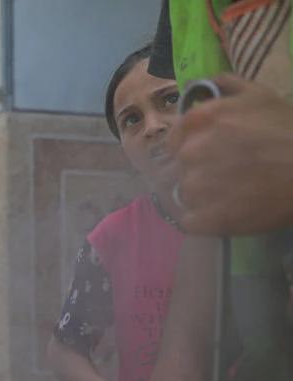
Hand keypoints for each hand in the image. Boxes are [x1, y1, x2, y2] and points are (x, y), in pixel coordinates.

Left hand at [172, 74, 292, 234]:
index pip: (176, 137)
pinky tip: (229, 213)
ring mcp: (195, 188)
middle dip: (201, 169)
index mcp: (200, 121)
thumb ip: (226, 85)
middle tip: (231, 172)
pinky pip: (192, 220)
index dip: (193, 145)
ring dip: (204, 195)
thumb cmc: (290, 130)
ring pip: (187, 194)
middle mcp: (191, 152)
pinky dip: (206, 219)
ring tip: (235, 193)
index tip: (212, 152)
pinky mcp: (204, 218)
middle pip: (183, 166)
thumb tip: (200, 84)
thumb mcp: (261, 95)